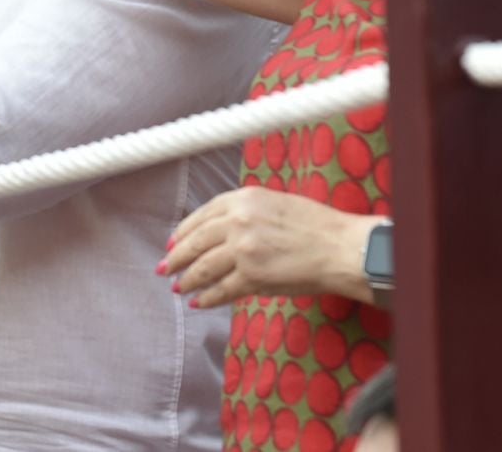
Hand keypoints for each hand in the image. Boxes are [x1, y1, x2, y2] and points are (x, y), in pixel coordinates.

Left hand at [160, 184, 375, 307]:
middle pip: (195, 242)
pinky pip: (221, 290)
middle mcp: (237, 222)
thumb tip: (219, 227)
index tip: (172, 242)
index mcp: (242, 198)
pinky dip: (206, 298)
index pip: (201, 215)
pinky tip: (198, 303)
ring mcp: (242, 250)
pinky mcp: (252, 277)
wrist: (338, 247)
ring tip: (176, 287)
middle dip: (175, 257)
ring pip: (203, 268)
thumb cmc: (314, 224)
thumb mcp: (274, 202)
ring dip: (187, 280)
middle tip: (163, 268)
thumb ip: (244, 211)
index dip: (183, 231)